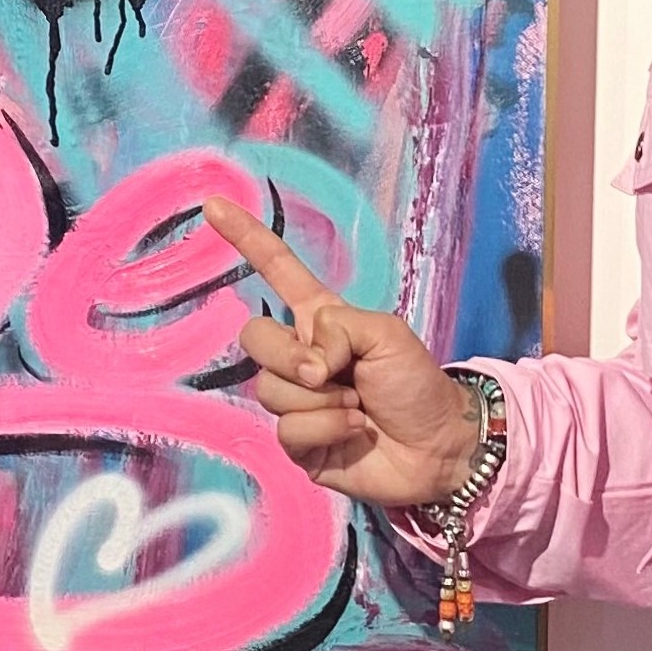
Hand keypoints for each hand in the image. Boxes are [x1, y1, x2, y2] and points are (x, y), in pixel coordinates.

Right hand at [206, 196, 484, 510]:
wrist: (437, 446)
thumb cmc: (416, 382)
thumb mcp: (385, 332)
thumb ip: (338, 328)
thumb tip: (307, 364)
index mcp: (320, 320)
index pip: (277, 271)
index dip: (247, 238)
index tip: (214, 205)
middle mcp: (300, 357)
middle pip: (253, 338)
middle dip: (288, 357)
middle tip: (328, 374)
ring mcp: (295, 401)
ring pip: (269, 390)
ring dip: (320, 402)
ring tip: (357, 408)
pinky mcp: (298, 443)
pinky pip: (287, 430)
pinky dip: (326, 430)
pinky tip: (353, 432)